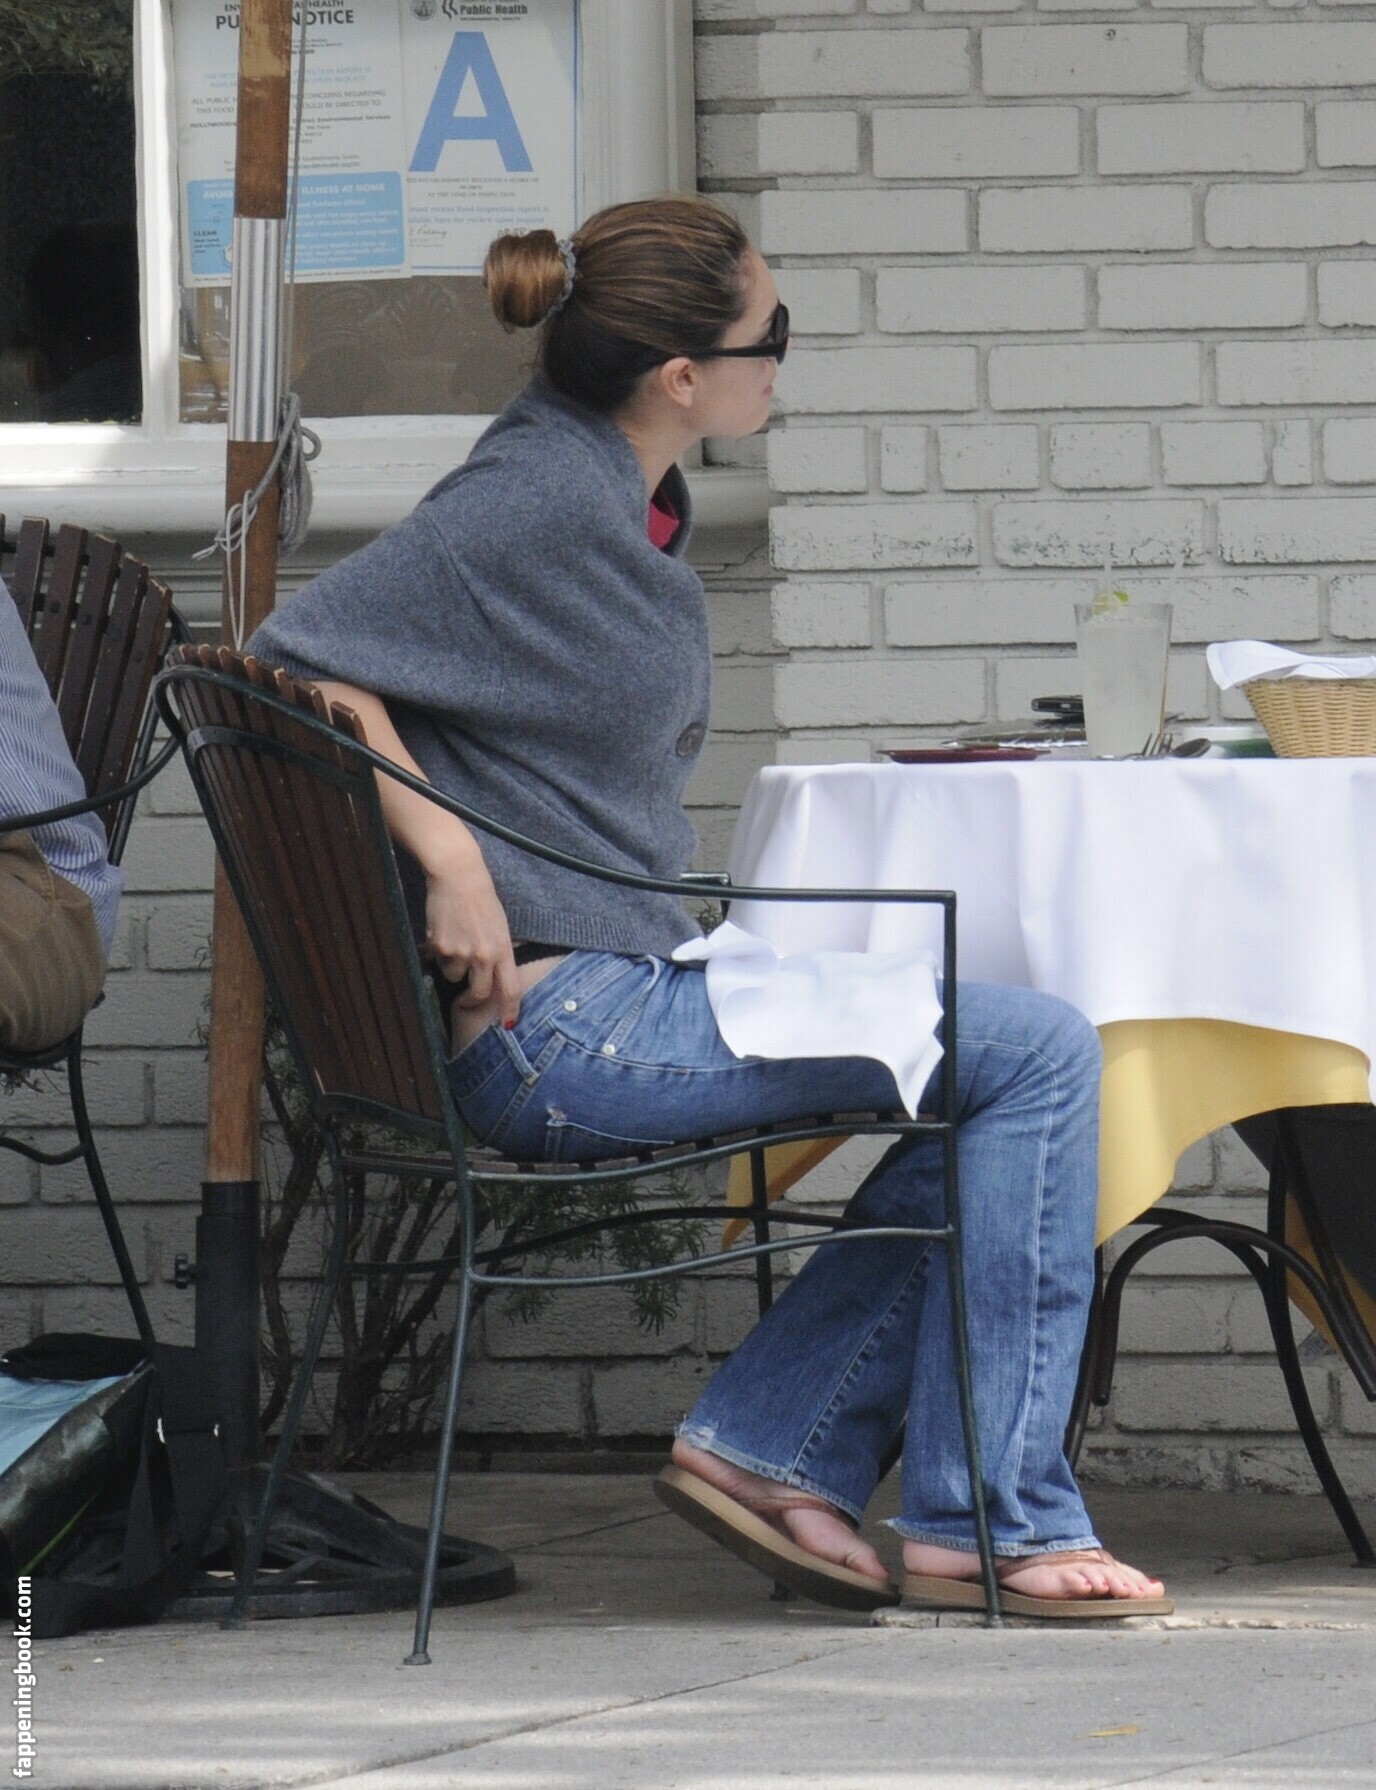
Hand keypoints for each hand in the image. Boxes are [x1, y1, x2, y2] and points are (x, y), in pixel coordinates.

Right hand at [424, 846, 521, 1028]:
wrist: (458, 876)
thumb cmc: (481, 898)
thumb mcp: (500, 926)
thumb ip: (498, 952)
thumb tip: (492, 977)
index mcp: (503, 949)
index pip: (510, 988)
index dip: (510, 1010)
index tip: (508, 1025)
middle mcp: (484, 955)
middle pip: (480, 994)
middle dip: (472, 1000)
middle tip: (467, 997)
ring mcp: (461, 952)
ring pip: (454, 977)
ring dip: (453, 967)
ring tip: (455, 942)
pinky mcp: (440, 946)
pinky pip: (438, 961)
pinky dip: (438, 953)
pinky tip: (443, 932)